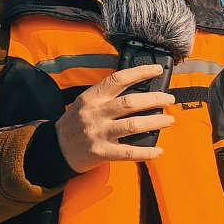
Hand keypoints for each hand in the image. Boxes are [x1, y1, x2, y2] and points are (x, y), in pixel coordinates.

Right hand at [55, 65, 175, 172]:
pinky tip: (159, 150)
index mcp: (92, 97)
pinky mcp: (101, 152)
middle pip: (130, 102)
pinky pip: (128, 152)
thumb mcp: (85, 103)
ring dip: (156, 122)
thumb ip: (107, 97)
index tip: (157, 71)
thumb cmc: (75, 124)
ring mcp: (98, 133)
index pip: (118, 79)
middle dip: (155, 99)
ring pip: (133, 125)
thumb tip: (140, 92)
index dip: (140, 73)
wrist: (54, 149)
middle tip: (169, 99)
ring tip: (169, 120)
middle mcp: (95, 113)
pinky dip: (147, 152)